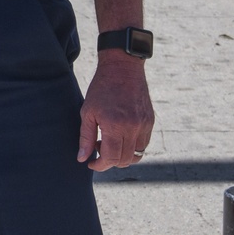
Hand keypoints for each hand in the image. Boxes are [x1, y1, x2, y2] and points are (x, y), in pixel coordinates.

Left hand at [77, 54, 154, 172]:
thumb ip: (86, 138)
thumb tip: (82, 158)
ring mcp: (144, 124)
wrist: (123, 68)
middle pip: (125, 160)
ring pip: (137, 155)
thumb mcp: (88, 112)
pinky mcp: (150, 121)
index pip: (111, 158)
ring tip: (110, 142)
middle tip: (99, 148)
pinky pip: (144, 143)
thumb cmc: (101, 89)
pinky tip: (121, 136)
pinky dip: (133, 147)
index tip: (92, 163)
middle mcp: (133, 127)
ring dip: (123, 156)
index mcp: (115, 125)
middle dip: (110, 162)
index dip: (100, 165)